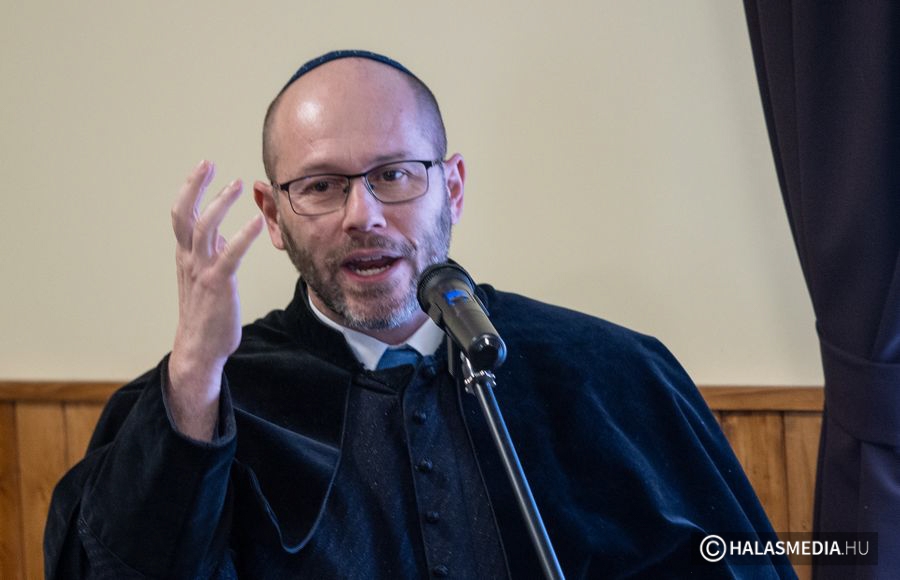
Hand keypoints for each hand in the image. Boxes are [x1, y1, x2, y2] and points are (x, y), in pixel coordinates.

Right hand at [167, 160, 263, 439]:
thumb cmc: (206, 315)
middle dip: (195, 186)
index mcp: (186, 257)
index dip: (189, 189)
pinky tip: (256, 221)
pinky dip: (243, 235)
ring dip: (220, 203)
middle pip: (185, 214)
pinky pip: (230, 255)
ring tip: (237, 184)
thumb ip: (211, 255)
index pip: (181, 215)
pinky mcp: (218, 285)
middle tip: (208, 163)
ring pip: (205, 228)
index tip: (203, 168)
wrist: (199, 349)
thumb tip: (223, 236)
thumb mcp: (205, 278)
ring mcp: (202, 271)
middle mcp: (190, 260)